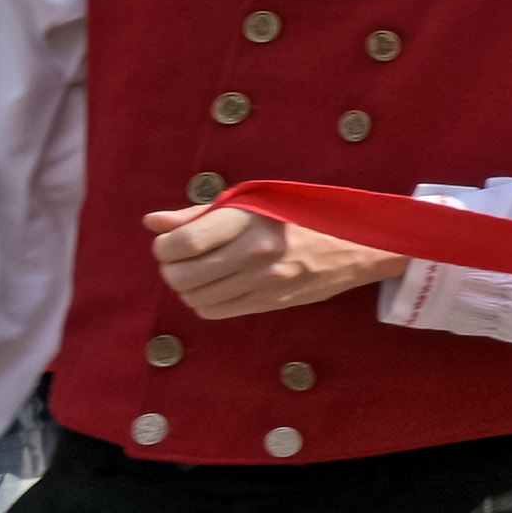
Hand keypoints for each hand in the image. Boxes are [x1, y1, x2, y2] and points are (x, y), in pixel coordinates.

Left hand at [149, 202, 400, 320]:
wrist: (359, 244)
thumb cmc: (301, 214)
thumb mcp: (254, 201)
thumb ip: (199, 214)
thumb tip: (152, 223)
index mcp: (250, 221)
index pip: (181, 244)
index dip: (164, 246)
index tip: (172, 241)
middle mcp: (255, 253)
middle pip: (182, 276)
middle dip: (170, 269)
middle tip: (180, 259)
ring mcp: (264, 282)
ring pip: (195, 298)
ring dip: (186, 287)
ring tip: (198, 272)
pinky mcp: (270, 302)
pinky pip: (215, 311)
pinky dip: (203, 301)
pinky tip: (215, 287)